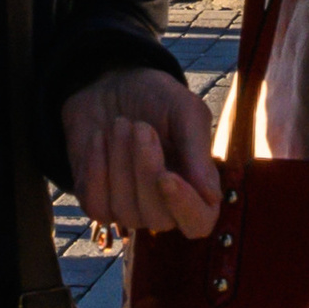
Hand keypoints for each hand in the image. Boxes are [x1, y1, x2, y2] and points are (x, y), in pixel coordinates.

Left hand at [60, 66, 221, 241]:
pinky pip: (96, 205)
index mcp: (195, 187)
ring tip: (121, 124)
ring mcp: (129, 208)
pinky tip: (99, 139)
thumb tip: (213, 197)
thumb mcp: (185, 112)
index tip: (167, 177)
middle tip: (139, 126)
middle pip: (158, 218)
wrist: (110, 84)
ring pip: (124, 212)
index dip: (185, 207)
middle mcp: (164, 207)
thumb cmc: (156, 99)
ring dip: (119, 163)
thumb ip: (198, 151)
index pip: (198, 222)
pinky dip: (95, 168)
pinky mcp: (98, 203)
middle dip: (144, 171)